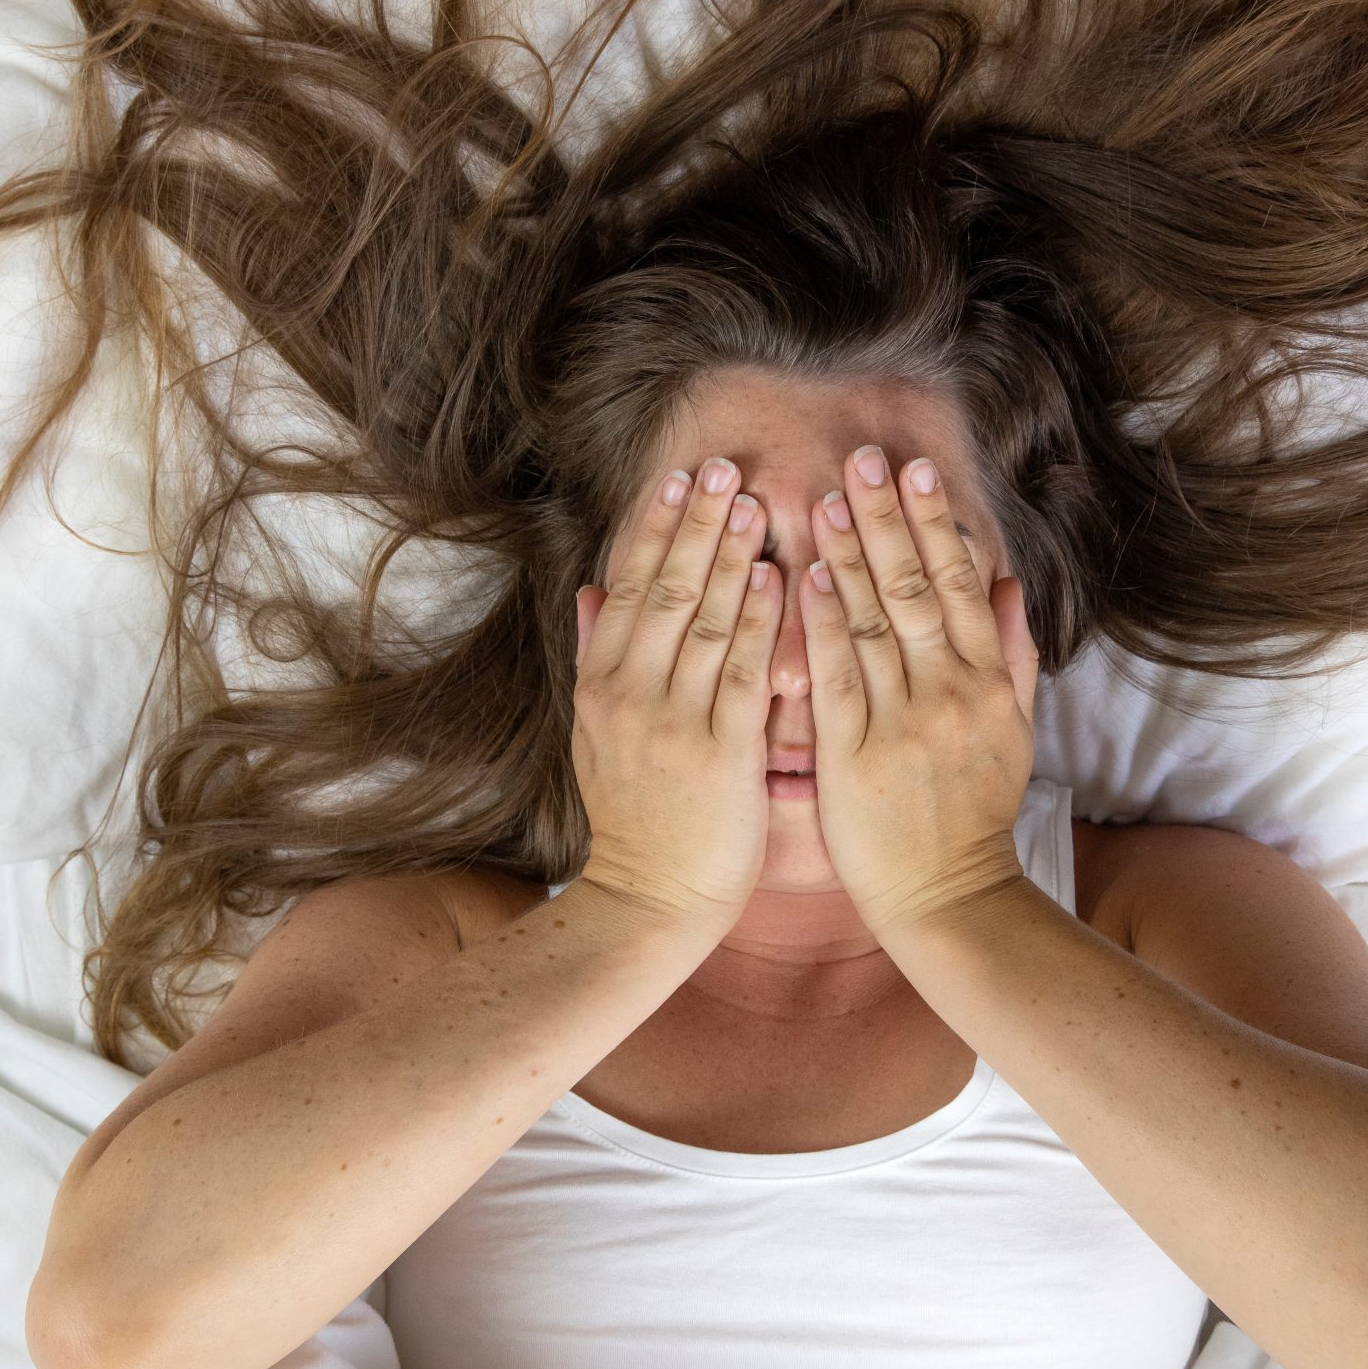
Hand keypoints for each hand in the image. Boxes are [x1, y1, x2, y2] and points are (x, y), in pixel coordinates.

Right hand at [571, 455, 783, 926]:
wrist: (651, 901)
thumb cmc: (640, 819)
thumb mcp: (598, 736)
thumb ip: (596, 657)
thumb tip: (590, 589)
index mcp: (602, 686)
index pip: (630, 587)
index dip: (657, 529)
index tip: (681, 477)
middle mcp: (631, 696)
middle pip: (665, 591)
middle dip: (696, 525)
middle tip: (724, 467)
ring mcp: (672, 724)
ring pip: (702, 622)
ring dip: (729, 558)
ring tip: (752, 503)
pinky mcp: (719, 754)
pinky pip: (740, 674)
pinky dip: (757, 622)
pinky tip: (778, 579)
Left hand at [799, 445, 1040, 934]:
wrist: (949, 899)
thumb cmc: (974, 813)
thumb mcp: (1013, 731)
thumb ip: (1013, 654)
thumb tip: (1010, 581)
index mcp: (986, 685)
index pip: (959, 587)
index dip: (934, 526)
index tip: (913, 471)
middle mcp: (949, 696)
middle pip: (917, 591)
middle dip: (889, 519)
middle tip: (863, 456)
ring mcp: (901, 725)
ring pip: (876, 625)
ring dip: (851, 557)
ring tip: (829, 498)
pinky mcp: (855, 758)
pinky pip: (839, 680)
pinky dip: (822, 627)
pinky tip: (804, 579)